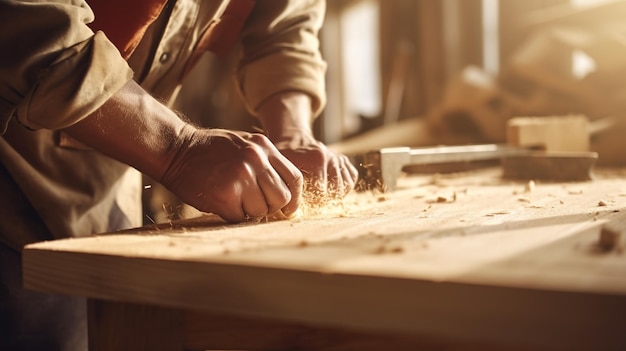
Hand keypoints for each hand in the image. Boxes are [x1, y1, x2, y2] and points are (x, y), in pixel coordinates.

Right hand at [160, 125, 302, 221]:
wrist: (175, 148)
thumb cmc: (209, 150)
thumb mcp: (244, 144)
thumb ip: (265, 163)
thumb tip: (284, 191)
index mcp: (264, 147)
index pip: (294, 178)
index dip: (293, 198)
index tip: (287, 207)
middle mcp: (256, 160)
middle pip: (282, 198)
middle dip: (270, 207)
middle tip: (253, 204)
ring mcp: (241, 177)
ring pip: (261, 211)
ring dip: (248, 212)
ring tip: (232, 199)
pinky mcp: (225, 195)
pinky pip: (240, 218)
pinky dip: (232, 216)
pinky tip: (221, 202)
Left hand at [274, 132, 358, 201]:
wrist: (294, 140)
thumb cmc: (286, 156)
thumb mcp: (283, 167)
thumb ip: (289, 184)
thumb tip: (293, 207)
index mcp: (316, 160)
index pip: (323, 191)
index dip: (314, 201)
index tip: (305, 202)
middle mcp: (331, 157)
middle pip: (336, 190)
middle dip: (325, 199)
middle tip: (313, 200)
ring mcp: (338, 158)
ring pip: (346, 185)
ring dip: (335, 194)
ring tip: (322, 196)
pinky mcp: (343, 159)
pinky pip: (351, 178)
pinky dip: (344, 186)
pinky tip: (332, 188)